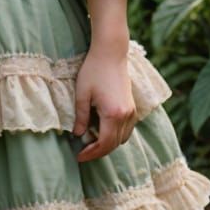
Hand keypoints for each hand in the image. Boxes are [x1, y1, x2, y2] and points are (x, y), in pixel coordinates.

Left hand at [71, 43, 135, 162]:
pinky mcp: (133, 107)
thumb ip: (80, 116)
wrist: (111, 54)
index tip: (79, 156)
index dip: (91, 153)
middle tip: (83, 152)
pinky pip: (127, 130)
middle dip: (98, 151)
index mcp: (113, 114)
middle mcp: (126, 115)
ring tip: (91, 141)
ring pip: (122, 139)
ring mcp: (131, 112)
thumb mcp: (82, 93)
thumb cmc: (93, 70)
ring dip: (108, 144)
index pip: (103, 144)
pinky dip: (116, 135)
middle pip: (114, 144)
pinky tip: (103, 130)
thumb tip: (77, 134)